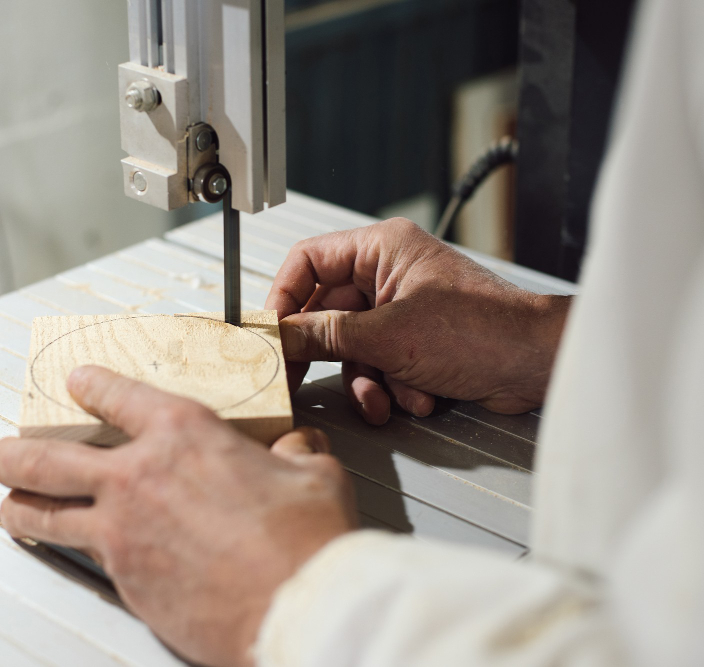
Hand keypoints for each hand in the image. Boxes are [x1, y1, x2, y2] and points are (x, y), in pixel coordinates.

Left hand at [0, 366, 357, 666]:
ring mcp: (121, 533)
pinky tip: (80, 554)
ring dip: (20, 506)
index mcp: (183, 433)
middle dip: (16, 452)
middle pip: (45, 458)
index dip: (90, 384)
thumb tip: (296, 449)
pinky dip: (76, 553)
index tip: (78, 381)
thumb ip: (293, 452)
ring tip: (12, 506)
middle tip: (7, 452)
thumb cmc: (305, 541)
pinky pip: (86, 560)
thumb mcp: (312, 473)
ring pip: (42, 514)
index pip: (116, 395)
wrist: (298, 607)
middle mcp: (138, 477)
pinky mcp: (124, 582)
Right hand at [265, 218, 570, 423]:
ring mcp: (402, 309)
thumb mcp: (389, 336)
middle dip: (330, 354)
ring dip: (367, 379)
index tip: (270, 331)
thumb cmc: (485, 329)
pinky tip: (416, 395)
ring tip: (384, 397)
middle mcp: (389, 274)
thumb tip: (282, 336)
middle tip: (299, 377)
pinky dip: (392, 386)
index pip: (309, 261)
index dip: (284, 297)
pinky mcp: (416, 342)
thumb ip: (327, 335)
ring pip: (352, 347)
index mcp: (381, 249)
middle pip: (328, 312)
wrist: (537, 365)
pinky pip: (379, 364)